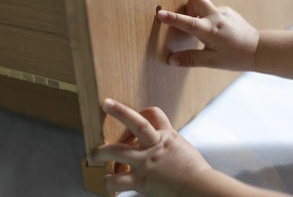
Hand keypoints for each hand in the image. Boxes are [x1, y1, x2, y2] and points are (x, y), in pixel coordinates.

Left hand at [89, 98, 211, 196]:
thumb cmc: (194, 172)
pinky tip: (106, 181)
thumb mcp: (182, 149)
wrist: (201, 190)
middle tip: (106, 104)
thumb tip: (157, 142)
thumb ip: (167, 142)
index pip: (153, 114)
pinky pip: (119, 181)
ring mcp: (147, 163)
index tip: (126, 110)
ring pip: (118, 152)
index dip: (141, 111)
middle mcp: (155, 146)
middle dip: (119, 111)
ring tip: (92, 156)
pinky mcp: (142, 181)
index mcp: (167, 136)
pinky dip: (109, 181)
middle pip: (136, 123)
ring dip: (101, 153)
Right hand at [157, 0, 259, 70]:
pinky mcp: (228, 11)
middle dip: (187, 7)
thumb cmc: (236, 57)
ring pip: (203, 4)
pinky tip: (217, 33)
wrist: (259, 49)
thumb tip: (171, 60)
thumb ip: (191, 59)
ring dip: (198, 14)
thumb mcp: (213, 62)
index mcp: (211, 31)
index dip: (173, 18)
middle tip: (191, 24)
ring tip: (204, 33)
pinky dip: (208, 19)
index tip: (160, 14)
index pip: (188, 23)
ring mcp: (224, 12)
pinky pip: (212, 10)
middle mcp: (217, 17)